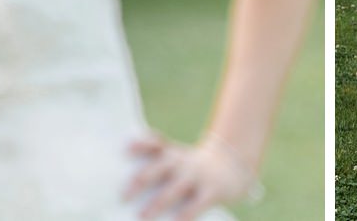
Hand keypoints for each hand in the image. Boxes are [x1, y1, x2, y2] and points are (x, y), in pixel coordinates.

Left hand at [125, 134, 257, 219]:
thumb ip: (153, 160)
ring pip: (174, 190)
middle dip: (140, 181)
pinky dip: (185, 215)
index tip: (127, 149)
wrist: (232, 166)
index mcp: (171, 153)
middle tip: (123, 196)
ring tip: (142, 216)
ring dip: (157, 204)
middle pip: (159, 168)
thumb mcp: (176, 156)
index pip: (155, 143)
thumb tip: (127, 173)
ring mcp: (198, 176)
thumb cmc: (192, 167)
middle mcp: (182, 162)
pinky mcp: (212, 191)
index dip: (141, 145)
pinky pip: (197, 205)